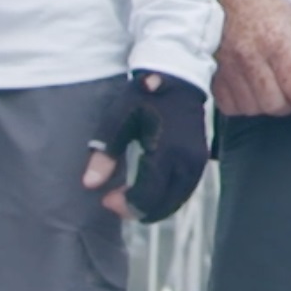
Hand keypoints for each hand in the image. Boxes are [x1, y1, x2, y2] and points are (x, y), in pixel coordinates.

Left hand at [81, 71, 209, 220]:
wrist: (179, 80)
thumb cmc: (145, 96)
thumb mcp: (119, 119)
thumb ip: (105, 152)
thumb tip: (90, 184)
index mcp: (166, 152)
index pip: (147, 196)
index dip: (125, 205)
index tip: (106, 199)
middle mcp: (187, 163)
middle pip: (163, 206)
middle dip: (137, 210)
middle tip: (115, 200)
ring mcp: (197, 163)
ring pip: (175, 202)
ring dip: (152, 206)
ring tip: (130, 197)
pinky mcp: (200, 161)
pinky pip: (183, 191)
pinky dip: (165, 198)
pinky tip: (148, 190)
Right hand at [212, 0, 290, 116]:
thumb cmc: (266, 4)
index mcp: (276, 41)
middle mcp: (251, 57)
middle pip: (274, 104)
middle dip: (290, 106)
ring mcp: (229, 66)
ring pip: (252, 108)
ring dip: (267, 106)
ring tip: (273, 92)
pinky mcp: (213, 72)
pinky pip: (229, 106)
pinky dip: (243, 106)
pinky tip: (251, 93)